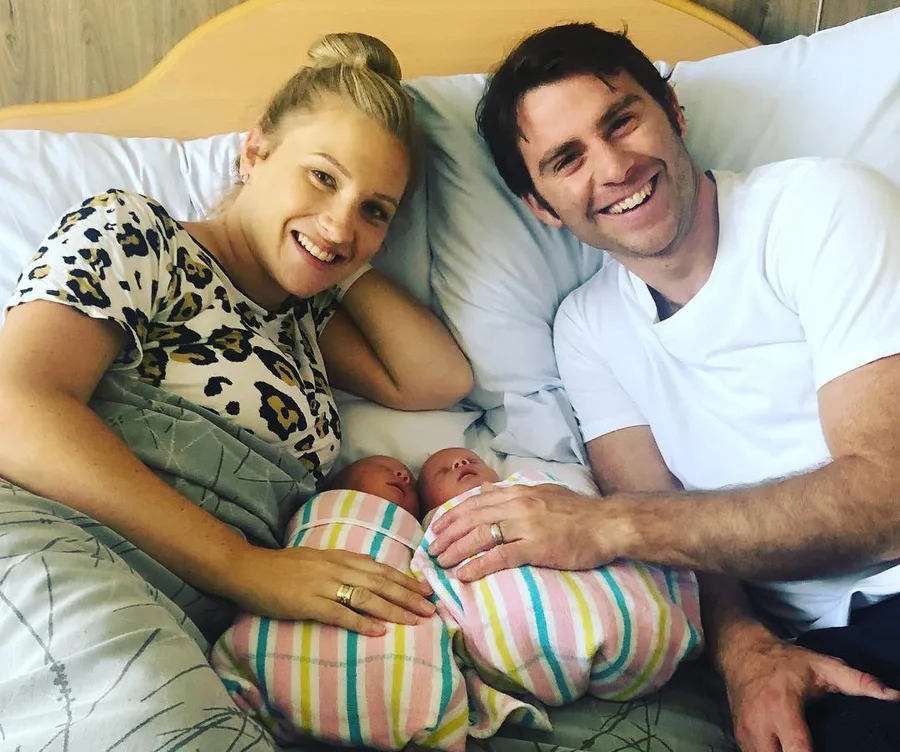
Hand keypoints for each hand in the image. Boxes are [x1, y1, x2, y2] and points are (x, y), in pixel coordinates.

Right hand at [229, 545, 435, 635]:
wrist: (248, 569)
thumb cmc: (282, 567)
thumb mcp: (318, 558)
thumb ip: (344, 564)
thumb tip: (371, 570)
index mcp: (339, 557)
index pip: (380, 569)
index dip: (405, 580)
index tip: (426, 590)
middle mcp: (336, 568)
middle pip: (380, 583)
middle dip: (408, 597)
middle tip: (430, 609)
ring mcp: (323, 585)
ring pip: (367, 597)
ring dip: (393, 610)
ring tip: (413, 621)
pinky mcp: (308, 603)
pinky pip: (340, 614)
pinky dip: (361, 622)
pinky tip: (379, 631)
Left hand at [427, 482, 614, 580]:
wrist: (608, 524)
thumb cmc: (578, 511)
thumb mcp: (542, 492)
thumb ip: (514, 493)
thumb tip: (486, 490)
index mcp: (517, 492)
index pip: (474, 501)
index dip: (451, 515)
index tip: (436, 528)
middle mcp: (518, 504)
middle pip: (471, 518)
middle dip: (447, 534)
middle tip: (431, 549)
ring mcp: (526, 525)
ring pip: (480, 536)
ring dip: (456, 550)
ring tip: (441, 562)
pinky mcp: (537, 547)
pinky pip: (500, 556)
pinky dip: (478, 566)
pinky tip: (464, 575)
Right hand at [723, 629, 899, 751]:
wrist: (742, 652)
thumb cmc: (784, 661)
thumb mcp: (821, 666)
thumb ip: (857, 682)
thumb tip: (893, 696)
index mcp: (782, 707)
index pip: (797, 750)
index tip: (828, 751)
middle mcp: (760, 723)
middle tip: (809, 751)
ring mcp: (746, 732)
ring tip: (796, 750)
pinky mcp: (739, 736)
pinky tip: (782, 750)